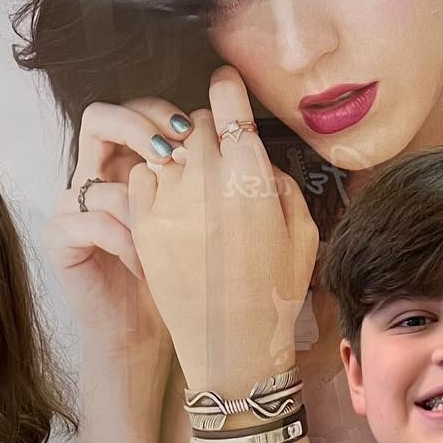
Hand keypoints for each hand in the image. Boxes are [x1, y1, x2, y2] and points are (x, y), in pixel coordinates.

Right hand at [44, 96, 194, 362]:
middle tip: (171, 154)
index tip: (195, 134)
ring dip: (137, 204)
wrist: (143, 337)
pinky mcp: (59, 238)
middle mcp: (93, 178)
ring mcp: (71, 207)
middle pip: (99, 117)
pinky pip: (89, 221)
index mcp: (124, 165)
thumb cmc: (174, 283)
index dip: (161, 113)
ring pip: (94, 175)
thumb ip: (196, 178)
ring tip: (165, 234)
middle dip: (138, 126)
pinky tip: (145, 267)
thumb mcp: (193, 222)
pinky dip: (123, 242)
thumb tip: (225, 133)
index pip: (133, 111)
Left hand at [128, 66, 318, 390]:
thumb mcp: (301, 235)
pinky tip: (172, 206)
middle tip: (215, 162)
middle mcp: (207, 182)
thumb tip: (255, 157)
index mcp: (250, 178)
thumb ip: (280, 183)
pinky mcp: (144, 225)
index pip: (227, 105)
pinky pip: (141, 176)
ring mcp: (171, 203)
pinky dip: (154, 181)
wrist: (232, 348)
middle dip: (207, 136)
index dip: (226, 94)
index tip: (225, 94)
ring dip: (180, 160)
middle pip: (196, 125)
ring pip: (167, 150)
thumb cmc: (273, 294)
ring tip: (193, 191)